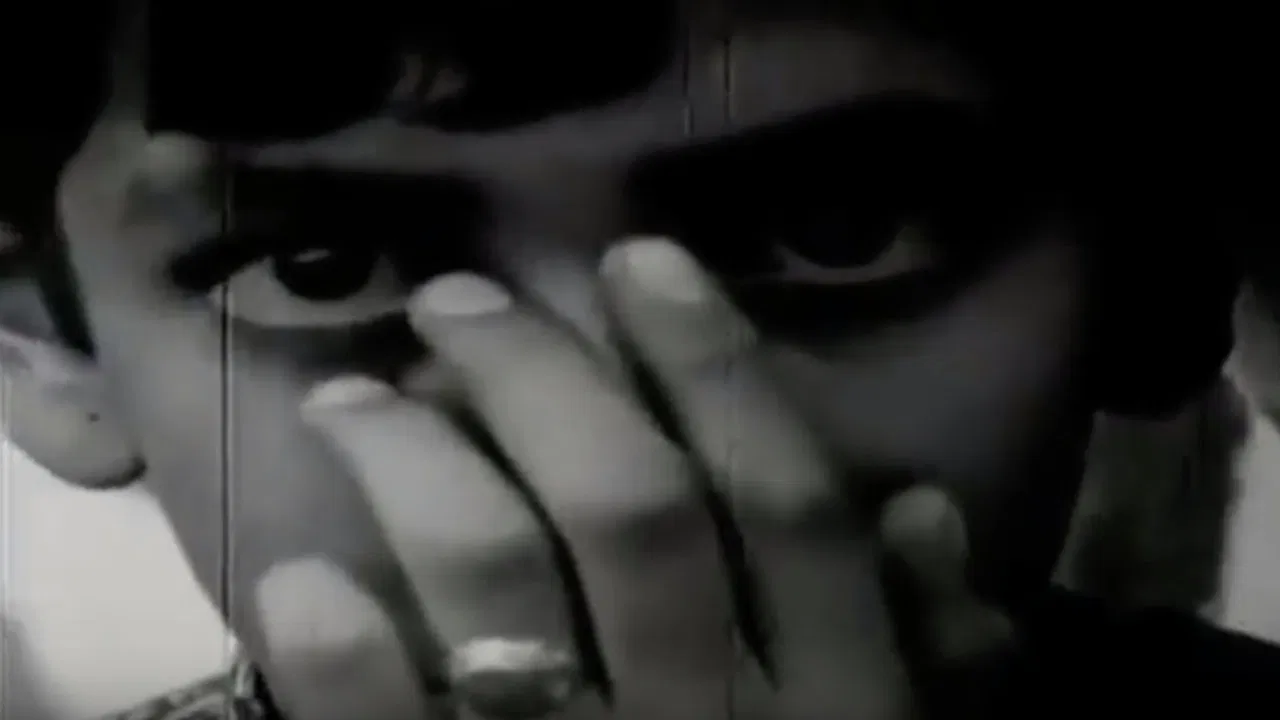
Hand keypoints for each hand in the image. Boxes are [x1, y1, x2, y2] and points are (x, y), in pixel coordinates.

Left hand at [270, 237, 1011, 719]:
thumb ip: (923, 661)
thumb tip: (923, 517)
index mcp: (837, 706)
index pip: (783, 499)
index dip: (714, 365)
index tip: (636, 260)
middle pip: (634, 509)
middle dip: (543, 382)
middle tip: (456, 300)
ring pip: (506, 589)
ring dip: (422, 470)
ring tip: (354, 398)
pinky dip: (347, 665)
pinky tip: (301, 583)